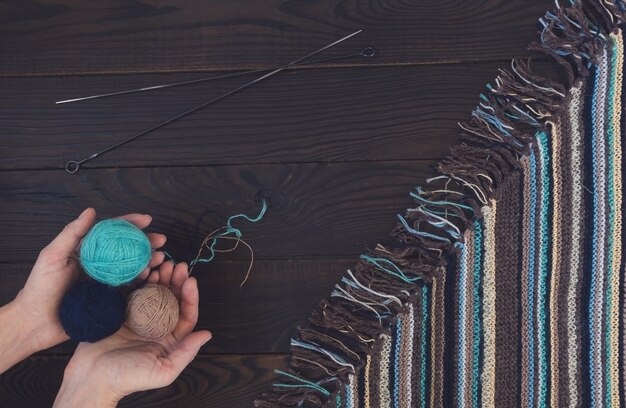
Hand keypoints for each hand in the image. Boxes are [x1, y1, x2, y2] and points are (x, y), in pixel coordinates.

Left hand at [0, 208, 165, 372]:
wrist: (35, 323)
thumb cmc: (39, 288)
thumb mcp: (53, 256)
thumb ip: (72, 233)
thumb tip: (91, 211)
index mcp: (86, 250)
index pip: (111, 232)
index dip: (130, 223)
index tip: (147, 220)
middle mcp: (98, 264)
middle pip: (126, 248)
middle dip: (146, 242)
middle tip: (162, 240)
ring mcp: (104, 281)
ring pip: (131, 266)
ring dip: (148, 261)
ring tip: (160, 258)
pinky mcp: (107, 298)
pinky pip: (128, 287)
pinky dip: (141, 281)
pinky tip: (151, 277)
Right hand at [54, 262, 211, 407]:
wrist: (91, 377)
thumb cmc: (128, 378)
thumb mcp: (163, 371)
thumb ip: (186, 353)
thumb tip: (207, 334)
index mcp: (170, 338)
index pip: (186, 314)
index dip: (190, 297)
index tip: (190, 281)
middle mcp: (157, 325)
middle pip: (172, 298)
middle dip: (176, 281)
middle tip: (176, 265)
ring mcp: (138, 316)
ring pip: (154, 291)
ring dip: (160, 277)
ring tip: (163, 263)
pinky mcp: (121, 310)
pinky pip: (133, 290)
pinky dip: (139, 279)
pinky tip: (144, 270)